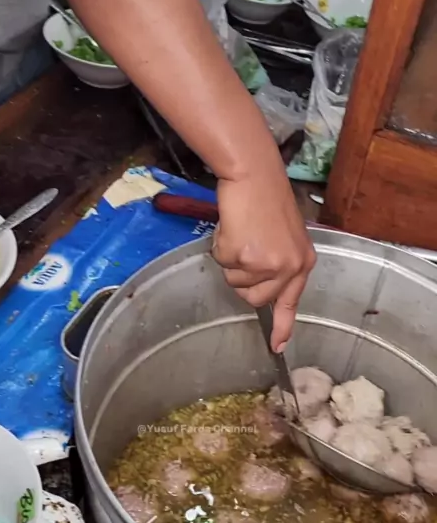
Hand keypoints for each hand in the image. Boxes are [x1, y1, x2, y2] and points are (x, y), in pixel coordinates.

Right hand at [212, 170, 315, 351]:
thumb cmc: (267, 199)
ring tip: (241, 233)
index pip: (292, 301)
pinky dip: (220, 246)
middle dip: (242, 280)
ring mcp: (268, 264)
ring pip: (236, 282)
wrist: (255, 176)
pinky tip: (233, 227)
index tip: (277, 346)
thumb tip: (261, 286)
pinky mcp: (246, 256)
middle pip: (255, 298)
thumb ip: (279, 262)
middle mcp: (289, 267)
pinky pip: (222, 263)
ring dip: (231, 261)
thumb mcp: (285, 236)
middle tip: (243, 251)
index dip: (283, 326)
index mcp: (302, 262)